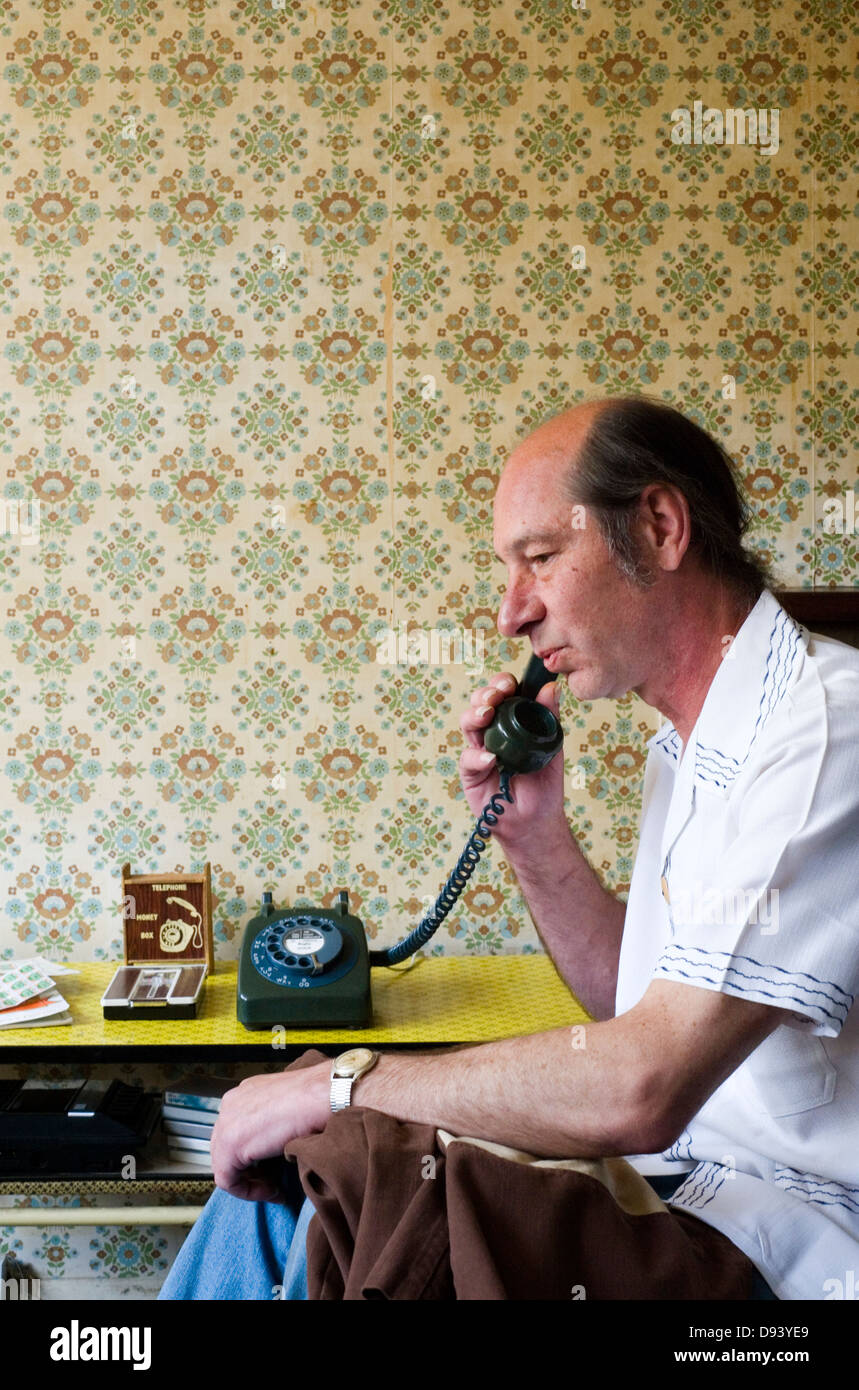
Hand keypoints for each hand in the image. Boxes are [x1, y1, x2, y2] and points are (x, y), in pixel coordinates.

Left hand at [209, 1063, 329, 1201]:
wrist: (325, 1095)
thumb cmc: (318, 1098)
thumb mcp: (288, 1106)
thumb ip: (272, 1121)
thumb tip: (274, 1143)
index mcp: (244, 1093)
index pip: (236, 1132)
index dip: (252, 1156)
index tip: (271, 1169)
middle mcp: (231, 1104)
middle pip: (226, 1148)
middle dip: (249, 1170)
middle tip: (272, 1182)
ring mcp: (227, 1123)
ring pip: (224, 1165)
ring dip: (250, 1182)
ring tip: (275, 1188)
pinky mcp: (231, 1145)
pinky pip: (228, 1180)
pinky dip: (249, 1191)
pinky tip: (273, 1190)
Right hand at [458, 670, 565, 850]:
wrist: (537, 822)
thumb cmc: (544, 785)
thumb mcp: (552, 747)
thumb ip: (550, 717)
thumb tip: (551, 687)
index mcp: (512, 723)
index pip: (502, 695)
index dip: (502, 685)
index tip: (509, 684)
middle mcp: (493, 733)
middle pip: (480, 704)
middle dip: (485, 695)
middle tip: (495, 697)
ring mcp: (479, 751)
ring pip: (468, 724)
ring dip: (474, 715)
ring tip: (486, 716)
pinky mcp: (470, 773)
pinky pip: (468, 759)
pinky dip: (478, 757)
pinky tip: (491, 759)